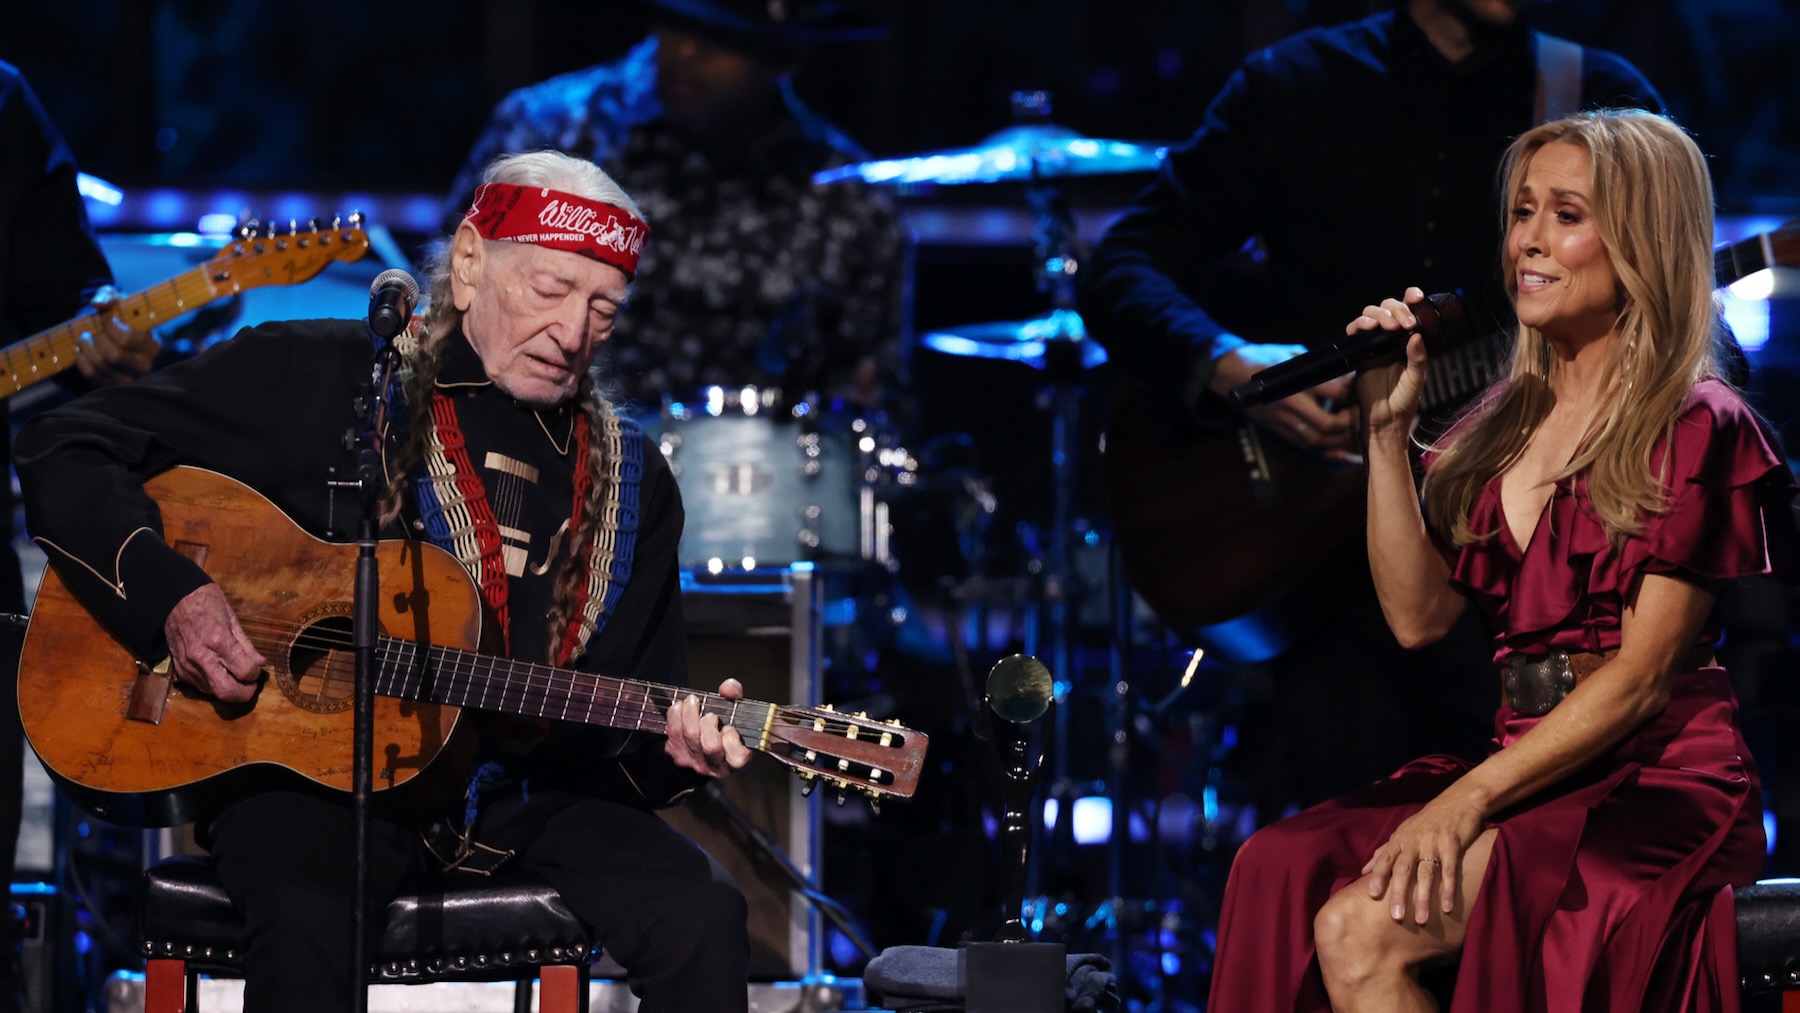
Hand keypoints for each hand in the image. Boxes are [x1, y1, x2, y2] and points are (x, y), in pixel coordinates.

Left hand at [75, 285, 159, 384]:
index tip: (103, 317)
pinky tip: (80, 352)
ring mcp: (131, 379)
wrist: (116, 336)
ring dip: (86, 350)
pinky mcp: (114, 387)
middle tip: (90, 332)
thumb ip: (108, 296)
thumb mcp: (117, 300)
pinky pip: (93, 377)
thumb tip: (97, 304)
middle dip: (96, 340)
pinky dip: (82, 362)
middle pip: (114, 356)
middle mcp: (146, 366)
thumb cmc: (120, 316)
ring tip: (83, 339)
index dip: (108, 325)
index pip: (127, 339)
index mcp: (153, 345)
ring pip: (102, 366)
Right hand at [163, 583, 266, 702]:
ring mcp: (188, 666)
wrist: (175, 599)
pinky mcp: (179, 670)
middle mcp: (202, 658)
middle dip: (243, 694)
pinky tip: (220, 675)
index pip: (245, 671)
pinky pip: (200, 687)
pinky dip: (213, 685)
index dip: (255, 674)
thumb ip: (247, 645)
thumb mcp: (233, 620)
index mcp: (219, 642)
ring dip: (228, 690)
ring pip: (213, 692)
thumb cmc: (208, 604)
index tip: (257, 670)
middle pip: (226, 691)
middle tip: (251, 686)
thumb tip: (260, 663)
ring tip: (236, 678)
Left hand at [664, 678, 751, 777]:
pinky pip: (674, 732)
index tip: (729, 728)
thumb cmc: (721, 728)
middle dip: (709, 723)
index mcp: (735, 759)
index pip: (739, 758)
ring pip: (691, 736)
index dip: (733, 740)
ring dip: (690, 713)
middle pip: (711, 745)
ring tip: (692, 701)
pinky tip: (679, 706)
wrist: (697, 752)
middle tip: (710, 715)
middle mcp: (716, 766)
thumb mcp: (733, 713)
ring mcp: (695, 763)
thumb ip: (735, 697)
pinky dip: (676, 715)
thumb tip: (727, 688)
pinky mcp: (677, 755)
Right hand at [1208, 342, 1358, 458]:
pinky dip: (1326, 453)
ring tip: (1352, 430)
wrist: (1230, 373)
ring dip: (1339, 440)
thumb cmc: (1261, 358)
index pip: (1334, 392)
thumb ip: (1315, 365)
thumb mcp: (1290, 354)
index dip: (1351, 391)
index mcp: (1295, 384)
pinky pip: (1305, 447)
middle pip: (1327, 424)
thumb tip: (1342, 371)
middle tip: (1358, 412)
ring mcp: (1283, 421)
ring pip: (1317, 440)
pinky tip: (1341, 454)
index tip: (1360, 387)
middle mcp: (1290, 406)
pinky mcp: (1278, 430)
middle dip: (1348, 421)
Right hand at [1350, 287, 1430, 442]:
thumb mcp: (1417, 378)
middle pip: (1389, 308)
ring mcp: (1374, 344)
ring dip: (1380, 315)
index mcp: (1409, 340)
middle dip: (1396, 309)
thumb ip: (1418, 357)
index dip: (1410, 298)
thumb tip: (1416, 334)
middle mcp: (1391, 338)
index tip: (1415, 296)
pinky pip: (1355, 330)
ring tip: (1389, 327)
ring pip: (1372, 314)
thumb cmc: (1404, 401)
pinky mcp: (1359, 351)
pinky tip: (1369, 328)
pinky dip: (1360, 324)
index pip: (1409, 311)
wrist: (1384, 419)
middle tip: (1404, 324)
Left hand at [1361, 789, 1484, 923]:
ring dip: (1424, 897)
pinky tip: (1447, 907)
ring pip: (1426, 873)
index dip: (1378, 876)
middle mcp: (1414, 841)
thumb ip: (1383, 852)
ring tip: (1422, 920)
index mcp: (1400, 839)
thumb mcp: (1402, 833)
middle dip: (1399, 893)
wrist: (1457, 802)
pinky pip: (1449, 869)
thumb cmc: (1425, 822)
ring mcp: (1433, 843)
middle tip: (1397, 917)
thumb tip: (1363, 871)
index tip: (1372, 895)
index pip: (1385, 859)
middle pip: (1404, 869)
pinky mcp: (1453, 844)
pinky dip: (1448, 888)